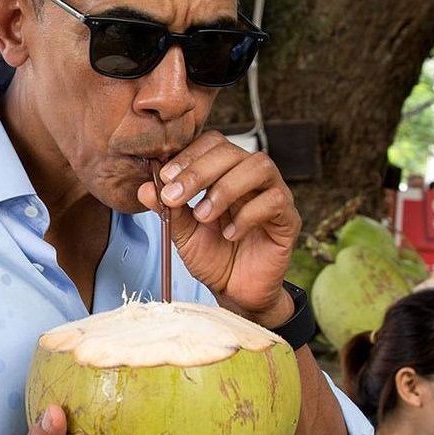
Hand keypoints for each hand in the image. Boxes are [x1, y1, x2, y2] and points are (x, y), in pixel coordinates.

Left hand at [137, 133, 299, 324]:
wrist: (235, 292)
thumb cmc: (213, 257)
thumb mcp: (183, 233)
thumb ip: (168, 209)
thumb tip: (145, 188)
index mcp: (225, 172)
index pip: (212, 143)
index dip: (189, 155)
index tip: (165, 177)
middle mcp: (251, 177)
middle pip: (232, 151)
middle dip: (199, 171)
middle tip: (175, 197)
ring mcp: (273, 194)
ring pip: (259, 167)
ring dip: (225, 188)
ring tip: (204, 216)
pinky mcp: (288, 218)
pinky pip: (275, 200)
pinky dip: (248, 215)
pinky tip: (230, 234)